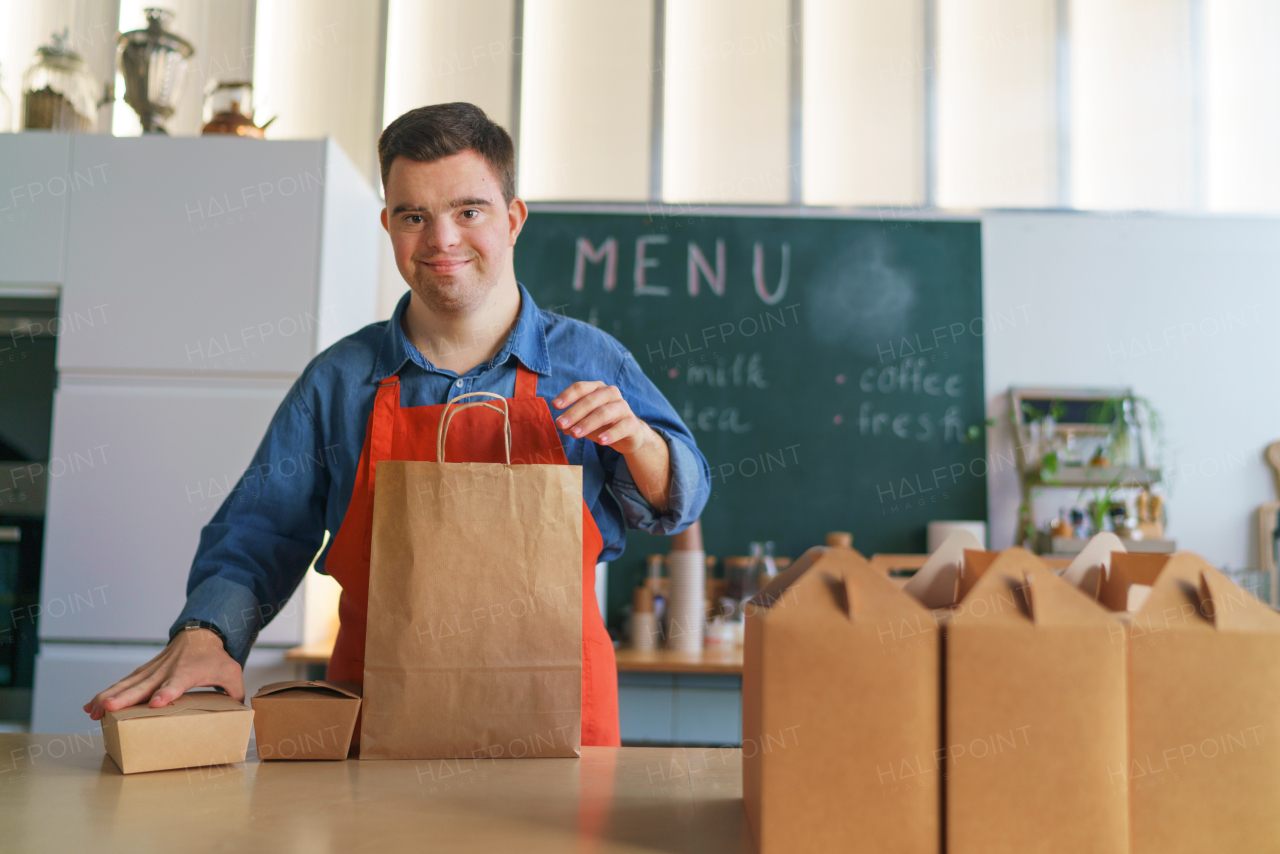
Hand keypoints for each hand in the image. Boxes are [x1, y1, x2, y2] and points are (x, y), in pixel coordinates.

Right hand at [82, 628, 243, 720]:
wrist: (199, 635)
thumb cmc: (214, 657)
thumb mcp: (231, 671)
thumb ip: (235, 691)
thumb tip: (240, 710)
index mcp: (187, 672)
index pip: (176, 683)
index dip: (167, 693)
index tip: (156, 702)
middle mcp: (166, 670)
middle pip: (144, 685)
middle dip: (125, 697)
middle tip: (109, 708)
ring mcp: (153, 670)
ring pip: (127, 684)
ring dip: (109, 697)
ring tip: (92, 711)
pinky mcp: (144, 672)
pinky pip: (123, 683)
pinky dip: (106, 693)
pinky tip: (90, 706)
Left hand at [553, 381, 658, 454]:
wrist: (629, 434)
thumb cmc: (603, 424)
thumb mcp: (584, 421)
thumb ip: (572, 421)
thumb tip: (562, 426)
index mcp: (597, 388)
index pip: (580, 387)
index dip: (567, 396)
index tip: (555, 406)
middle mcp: (611, 393)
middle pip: (590, 400)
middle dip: (574, 412)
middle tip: (560, 424)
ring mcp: (623, 407)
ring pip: (604, 413)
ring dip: (587, 423)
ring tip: (575, 434)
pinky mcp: (632, 423)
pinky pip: (620, 427)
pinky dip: (609, 434)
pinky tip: (600, 441)